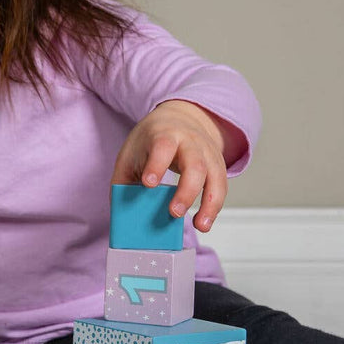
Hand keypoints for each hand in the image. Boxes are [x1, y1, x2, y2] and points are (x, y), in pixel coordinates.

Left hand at [111, 99, 229, 232]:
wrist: (179, 118)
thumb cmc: (150, 140)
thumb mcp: (130, 153)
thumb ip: (123, 182)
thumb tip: (121, 217)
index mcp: (164, 134)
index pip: (163, 146)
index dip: (157, 165)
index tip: (149, 184)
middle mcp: (190, 142)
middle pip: (194, 164)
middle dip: (186, 190)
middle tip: (174, 212)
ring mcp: (207, 153)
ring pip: (215, 176)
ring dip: (210, 203)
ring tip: (200, 225)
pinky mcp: (218, 165)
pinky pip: (221, 186)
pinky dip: (214, 206)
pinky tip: (204, 222)